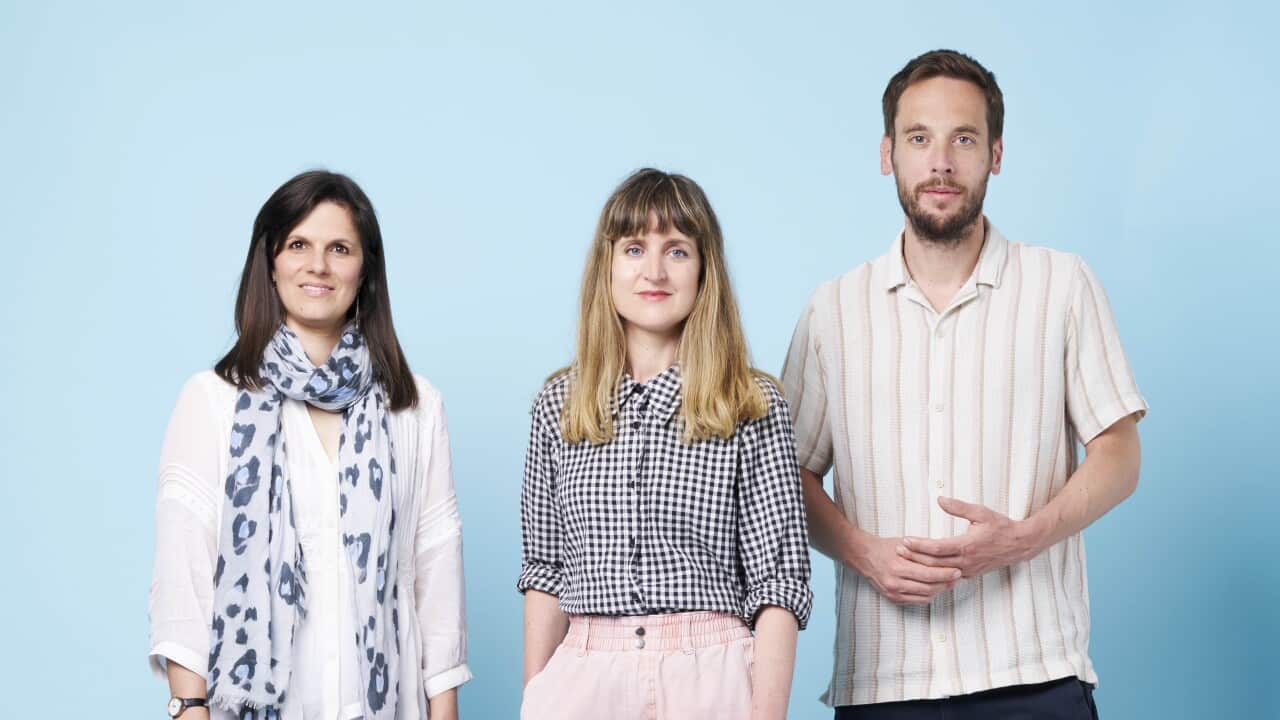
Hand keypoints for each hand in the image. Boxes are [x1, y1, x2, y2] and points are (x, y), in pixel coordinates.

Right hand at [852, 532, 961, 604]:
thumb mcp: (904, 543)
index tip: (957, 571)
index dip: (946, 574)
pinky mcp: (893, 599)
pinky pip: (917, 601)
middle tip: (958, 577)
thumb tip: (946, 554)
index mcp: (898, 567)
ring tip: (949, 582)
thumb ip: (923, 551)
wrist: (864, 556)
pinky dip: (928, 595)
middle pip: (929, 587)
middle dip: (946, 583)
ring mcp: (893, 593)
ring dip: (939, 590)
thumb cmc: (885, 547)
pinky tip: (935, 587)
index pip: (929, 574)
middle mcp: (895, 583)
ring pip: (925, 596)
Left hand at [899, 497, 1043, 578]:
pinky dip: (934, 575)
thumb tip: (940, 499)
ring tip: (905, 559)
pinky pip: (948, 578)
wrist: (1020, 544)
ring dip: (921, 567)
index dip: (919, 545)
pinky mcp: (970, 574)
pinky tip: (922, 571)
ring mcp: (968, 570)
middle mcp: (966, 561)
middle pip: (934, 563)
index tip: (905, 540)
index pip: (937, 548)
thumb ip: (959, 507)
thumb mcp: (981, 512)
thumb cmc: (1001, 526)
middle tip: (898, 550)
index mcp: (967, 545)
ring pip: (940, 573)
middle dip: (914, 557)